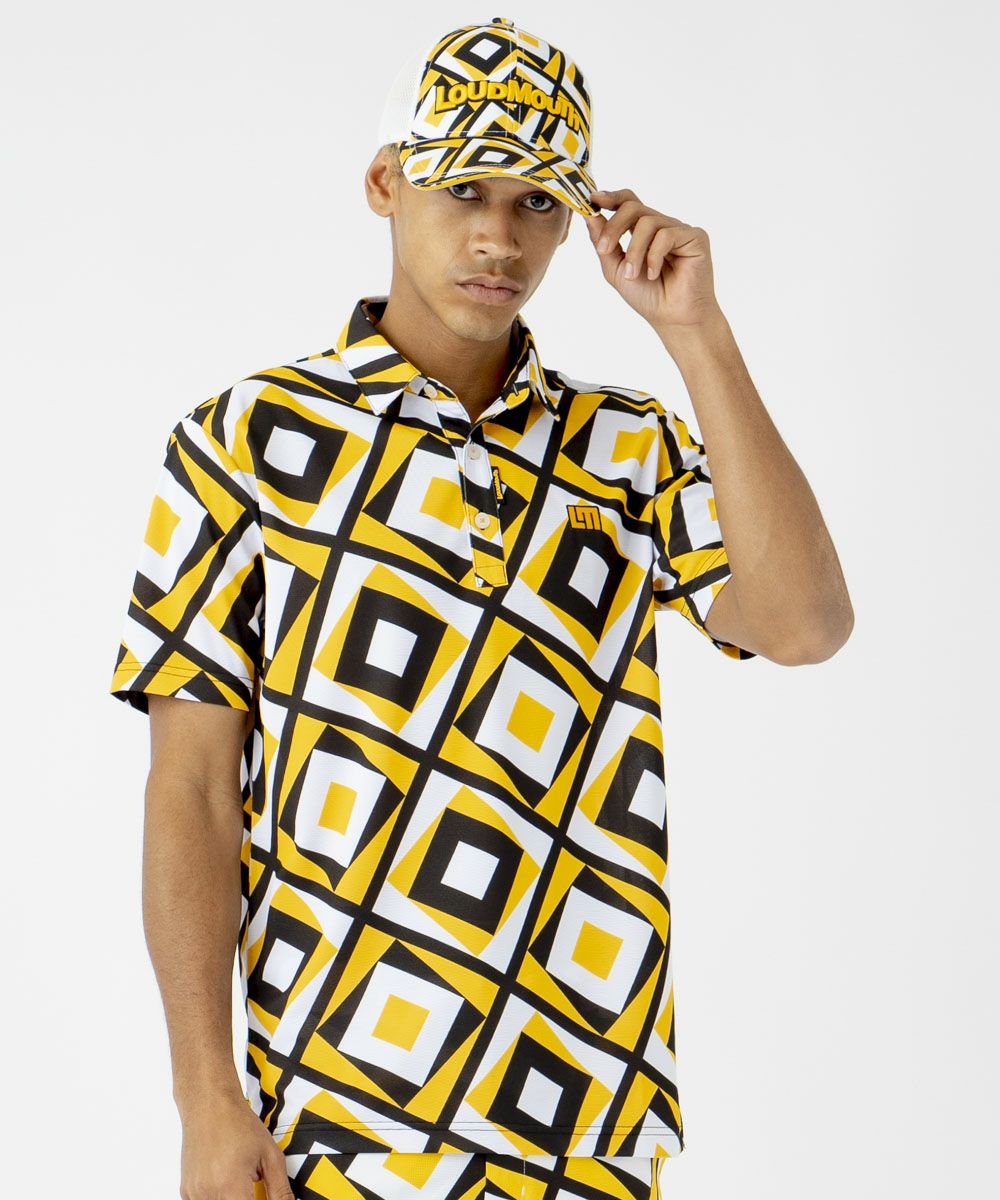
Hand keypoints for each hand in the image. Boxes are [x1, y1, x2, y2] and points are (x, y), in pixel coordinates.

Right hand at [178, 1092, 293, 1198]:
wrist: (209, 1105)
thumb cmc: (239, 1124)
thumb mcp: (270, 1155)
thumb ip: (280, 1190)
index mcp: (230, 1187)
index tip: (261, 1195)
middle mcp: (207, 1195)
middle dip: (245, 1198)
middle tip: (251, 1183)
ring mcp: (193, 1195)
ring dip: (231, 1198)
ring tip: (237, 1177)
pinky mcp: (186, 1192)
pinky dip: (217, 1197)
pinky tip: (223, 1178)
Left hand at [585, 188, 724, 333]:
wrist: (672, 319)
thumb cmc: (647, 297)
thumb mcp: (615, 269)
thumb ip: (602, 242)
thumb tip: (588, 214)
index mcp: (643, 231)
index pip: (628, 202)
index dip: (611, 197)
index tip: (593, 200)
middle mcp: (661, 226)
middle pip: (633, 206)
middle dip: (614, 227)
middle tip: (604, 250)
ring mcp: (678, 230)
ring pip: (647, 222)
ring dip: (634, 250)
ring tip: (632, 275)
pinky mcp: (695, 237)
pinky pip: (667, 234)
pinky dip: (654, 256)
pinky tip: (653, 274)